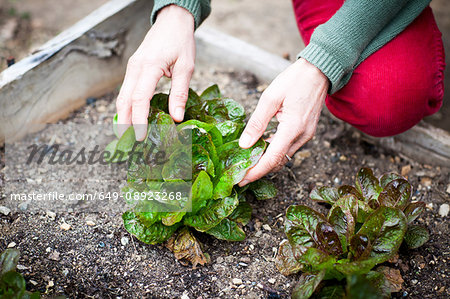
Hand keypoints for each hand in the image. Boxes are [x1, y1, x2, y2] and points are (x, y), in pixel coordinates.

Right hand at [116, 5, 194, 139]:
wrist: (172, 21)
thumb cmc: (181, 42)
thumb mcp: (186, 67)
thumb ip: (180, 92)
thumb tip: (177, 118)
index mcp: (149, 67)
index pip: (139, 99)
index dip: (139, 120)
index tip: (141, 137)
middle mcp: (135, 68)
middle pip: (124, 100)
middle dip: (124, 123)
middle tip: (129, 143)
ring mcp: (132, 68)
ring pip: (122, 97)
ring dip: (123, 117)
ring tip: (129, 135)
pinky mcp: (133, 69)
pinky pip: (126, 91)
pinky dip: (127, 107)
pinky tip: (132, 119)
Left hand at [238, 58, 328, 185]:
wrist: (319, 71)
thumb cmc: (294, 80)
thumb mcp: (269, 98)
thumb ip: (256, 123)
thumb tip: (244, 144)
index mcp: (293, 127)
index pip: (272, 159)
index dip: (255, 172)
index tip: (241, 180)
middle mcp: (302, 136)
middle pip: (278, 162)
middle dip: (258, 170)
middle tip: (239, 173)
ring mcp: (306, 135)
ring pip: (283, 157)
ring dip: (266, 162)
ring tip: (247, 162)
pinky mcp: (306, 132)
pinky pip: (288, 148)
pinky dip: (274, 152)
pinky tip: (260, 149)